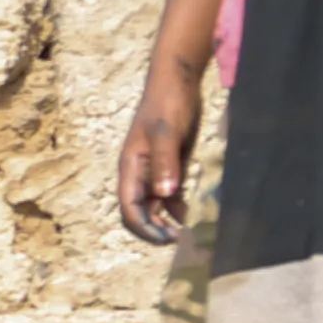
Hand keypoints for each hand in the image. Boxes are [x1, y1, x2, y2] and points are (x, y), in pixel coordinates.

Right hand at [117, 61, 200, 245]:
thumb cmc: (167, 104)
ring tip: (188, 233)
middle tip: (179, 241)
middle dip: (154, 229)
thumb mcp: (167, 132)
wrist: (177, 82)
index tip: (165, 238)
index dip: (144, 226)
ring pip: (155, 206)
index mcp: (131, 166)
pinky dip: (179, 207)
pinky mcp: (169, 166)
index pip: (129, 206)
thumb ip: (165, 163)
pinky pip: (170, 195)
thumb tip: (165, 194)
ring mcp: (154, 170)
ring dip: (167, 221)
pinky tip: (194, 214)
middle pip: (139, 211)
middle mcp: (139, 173)